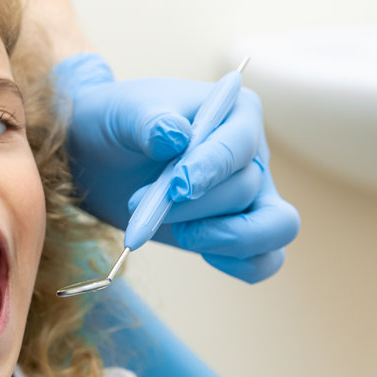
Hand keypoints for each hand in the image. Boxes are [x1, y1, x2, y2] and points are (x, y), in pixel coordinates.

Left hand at [54, 53, 299, 282]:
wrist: (102, 156)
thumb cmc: (120, 124)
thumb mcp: (125, 113)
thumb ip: (149, 122)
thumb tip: (175, 136)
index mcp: (238, 112)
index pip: (240, 144)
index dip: (211, 169)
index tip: (175, 188)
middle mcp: (253, 155)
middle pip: (247, 189)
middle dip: (194, 207)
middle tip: (140, 204)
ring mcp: (252, 196)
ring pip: (273, 228)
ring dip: (224, 239)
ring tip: (178, 232)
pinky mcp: (237, 231)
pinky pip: (265, 259)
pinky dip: (238, 264)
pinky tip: (196, 248)